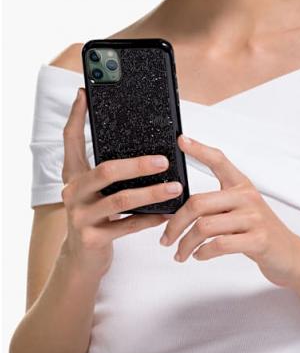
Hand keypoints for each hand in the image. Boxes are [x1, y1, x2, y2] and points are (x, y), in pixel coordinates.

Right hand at [60, 88, 181, 279]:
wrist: (82, 258)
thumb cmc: (97, 216)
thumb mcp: (96, 191)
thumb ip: (110, 171)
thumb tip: (146, 148)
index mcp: (73, 176)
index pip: (70, 140)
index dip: (76, 116)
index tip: (85, 94)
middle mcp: (72, 192)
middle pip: (106, 171)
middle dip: (138, 164)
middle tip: (164, 160)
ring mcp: (80, 217)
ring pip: (121, 200)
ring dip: (152, 192)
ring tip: (176, 187)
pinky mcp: (91, 238)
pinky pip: (128, 226)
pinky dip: (151, 218)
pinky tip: (168, 213)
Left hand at [160, 134, 299, 288]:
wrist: (289, 253)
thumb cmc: (258, 230)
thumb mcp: (242, 208)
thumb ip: (218, 202)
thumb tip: (181, 206)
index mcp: (241, 185)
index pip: (219, 160)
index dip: (199, 149)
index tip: (181, 140)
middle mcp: (247, 197)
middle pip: (198, 203)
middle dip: (175, 224)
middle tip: (165, 239)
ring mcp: (254, 218)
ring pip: (204, 226)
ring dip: (186, 244)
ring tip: (180, 253)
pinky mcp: (258, 240)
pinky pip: (219, 244)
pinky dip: (202, 253)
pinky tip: (199, 255)